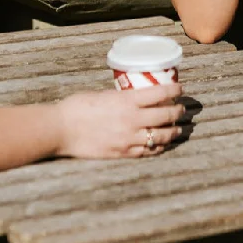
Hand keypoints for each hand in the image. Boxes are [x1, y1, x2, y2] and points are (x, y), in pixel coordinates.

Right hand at [58, 82, 184, 157]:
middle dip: (178, 111)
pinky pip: (148, 151)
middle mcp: (132, 120)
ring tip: (177, 128)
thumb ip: (121, 97)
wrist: (60, 130)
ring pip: (161, 136)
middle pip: (166, 115)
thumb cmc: (77, 107)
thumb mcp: (103, 95)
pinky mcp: (123, 153)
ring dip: (173, 131)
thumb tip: (135, 96)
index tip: (180, 89)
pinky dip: (159, 147)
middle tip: (181, 109)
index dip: (175, 91)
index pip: (161, 93)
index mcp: (127, 101)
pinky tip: (162, 144)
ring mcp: (129, 139)